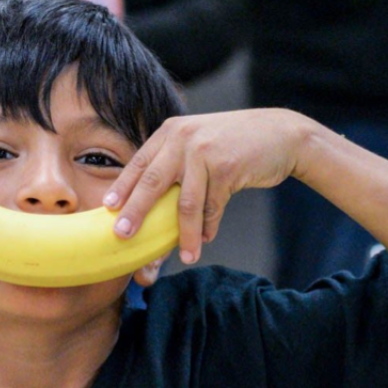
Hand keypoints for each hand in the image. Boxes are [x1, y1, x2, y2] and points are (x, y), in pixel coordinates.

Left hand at [105, 110, 310, 264]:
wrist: (281, 134)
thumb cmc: (234, 143)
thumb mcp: (198, 140)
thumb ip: (174, 161)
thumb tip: (148, 201)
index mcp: (171, 132)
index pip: (139, 163)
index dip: (122, 187)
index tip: (107, 209)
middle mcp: (184, 139)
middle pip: (153, 182)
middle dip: (136, 212)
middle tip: (123, 236)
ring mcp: (205, 151)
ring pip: (186, 203)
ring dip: (184, 234)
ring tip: (184, 255)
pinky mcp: (227, 167)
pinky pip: (213, 206)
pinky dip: (209, 226)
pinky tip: (206, 239)